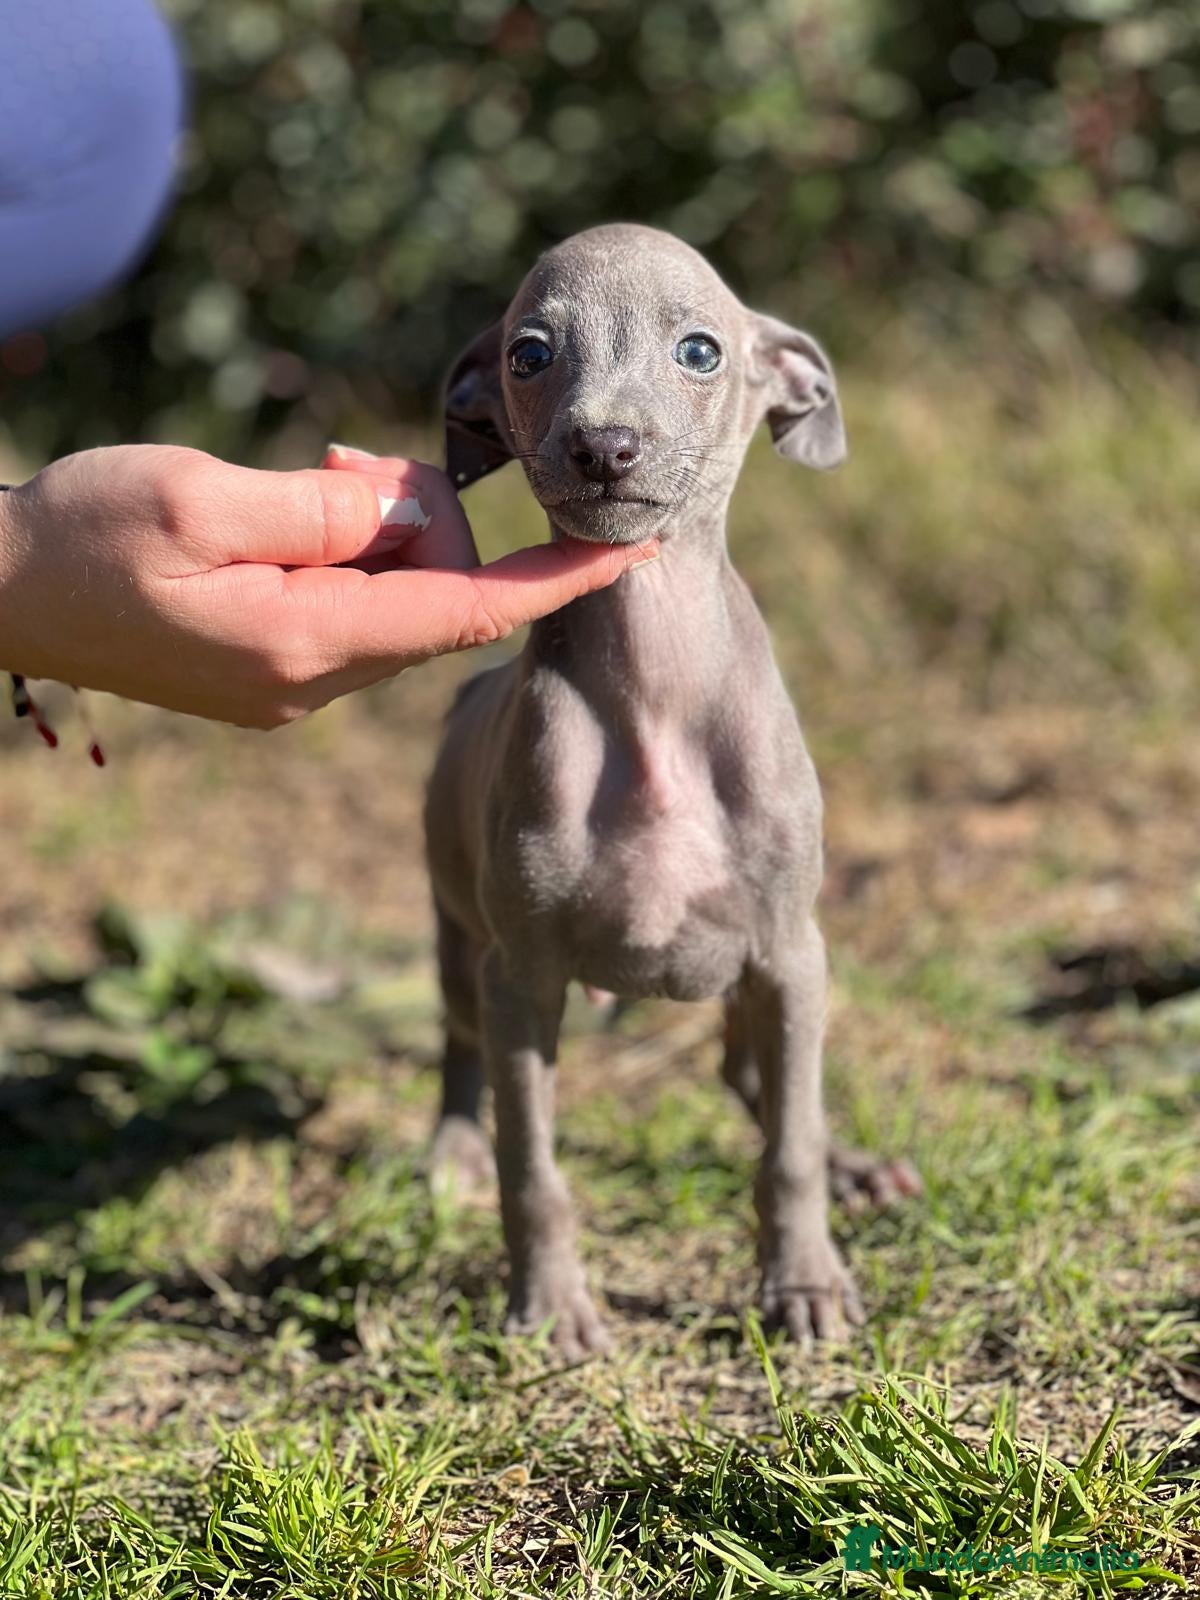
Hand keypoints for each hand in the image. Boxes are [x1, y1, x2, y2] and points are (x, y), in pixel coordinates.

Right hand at [0, 444, 656, 727]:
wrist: (0, 595)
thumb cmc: (82, 537)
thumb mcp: (197, 497)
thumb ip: (320, 510)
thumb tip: (410, 514)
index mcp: (306, 642)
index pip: (469, 613)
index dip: (555, 581)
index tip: (630, 553)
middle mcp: (316, 682)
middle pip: (438, 593)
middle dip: (423, 517)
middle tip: (339, 461)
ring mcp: (297, 687)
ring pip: (400, 599)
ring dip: (378, 530)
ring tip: (299, 483)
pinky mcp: (278, 674)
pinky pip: (358, 610)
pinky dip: (351, 556)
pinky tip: (286, 522)